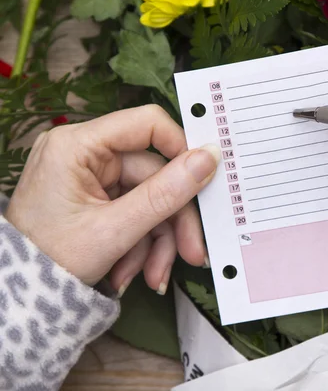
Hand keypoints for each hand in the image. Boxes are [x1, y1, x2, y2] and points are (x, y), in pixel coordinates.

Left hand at [5, 105, 219, 294]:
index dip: (181, 150)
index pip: (147, 125)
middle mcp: (85, 154)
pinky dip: (141, 244)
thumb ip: (166, 193)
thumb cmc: (50, 262)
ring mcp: (91, 178)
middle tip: (192, 253)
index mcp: (77, 146)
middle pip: (154, 176)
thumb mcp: (114, 231)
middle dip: (172, 222)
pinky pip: (135, 214)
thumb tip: (210, 157)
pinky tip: (132, 272)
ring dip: (158, 241)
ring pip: (150, 200)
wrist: (20, 299)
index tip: (204, 183)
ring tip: (153, 277)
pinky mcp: (97, 199)